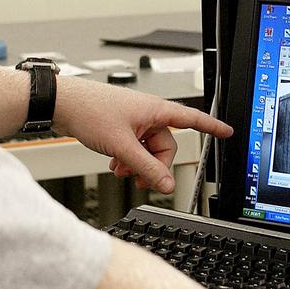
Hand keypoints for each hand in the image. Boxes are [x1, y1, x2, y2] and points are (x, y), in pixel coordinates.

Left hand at [53, 78, 232, 193]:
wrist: (62, 104)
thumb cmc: (90, 111)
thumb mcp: (122, 146)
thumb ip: (146, 168)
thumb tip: (166, 184)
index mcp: (156, 110)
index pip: (192, 119)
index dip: (212, 127)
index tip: (227, 132)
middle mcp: (148, 113)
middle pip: (166, 146)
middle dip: (154, 165)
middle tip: (139, 178)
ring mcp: (134, 120)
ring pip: (148, 149)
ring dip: (138, 164)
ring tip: (122, 171)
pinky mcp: (121, 126)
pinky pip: (135, 147)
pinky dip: (128, 159)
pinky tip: (115, 165)